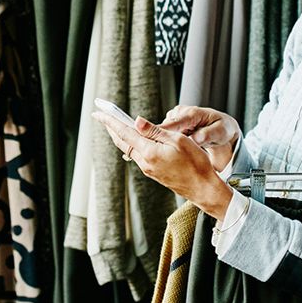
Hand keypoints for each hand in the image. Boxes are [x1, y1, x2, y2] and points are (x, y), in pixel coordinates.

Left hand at [93, 111, 231, 218]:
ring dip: (121, 136)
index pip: (124, 133)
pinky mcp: (154, 173)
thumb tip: (136, 122)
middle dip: (111, 128)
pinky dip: (132, 144)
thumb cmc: (196, 163)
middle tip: (102, 116)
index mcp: (149, 152)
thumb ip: (156, 131)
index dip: (110, 121)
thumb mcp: (178, 140)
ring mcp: (149, 169)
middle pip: (123, 142)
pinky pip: (138, 155)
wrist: (203, 188)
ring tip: (116, 124)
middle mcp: (145, 162)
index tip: (98, 113)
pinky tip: (135, 139)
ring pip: (130, 149)